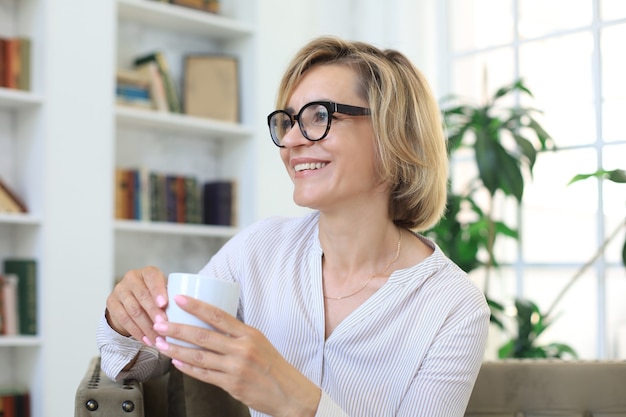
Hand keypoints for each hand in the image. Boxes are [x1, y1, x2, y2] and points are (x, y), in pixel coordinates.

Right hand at [105, 266, 167, 345]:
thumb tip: (187, 310)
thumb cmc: (155, 295)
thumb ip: (172, 296)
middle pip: (142, 296)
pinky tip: (147, 340)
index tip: (164, 304)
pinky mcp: (112, 303)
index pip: (152, 278)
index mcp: (148, 272)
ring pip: (133, 310)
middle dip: (153, 312)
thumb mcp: (164, 291)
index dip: (158, 291)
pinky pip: (124, 320)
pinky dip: (137, 332)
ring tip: (158, 338)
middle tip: (164, 325)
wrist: (131, 298)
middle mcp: (132, 278)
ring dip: (147, 327)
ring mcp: (120, 290)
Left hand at [152, 295, 320, 416]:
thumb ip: (237, 335)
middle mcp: (242, 349)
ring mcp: (235, 368)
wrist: (289, 393)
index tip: (180, 299)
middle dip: (178, 329)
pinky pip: (204, 375)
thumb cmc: (274, 366)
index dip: (197, 306)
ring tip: (161, 343)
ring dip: (176, 349)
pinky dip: (188, 368)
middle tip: (160, 324)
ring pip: (199, 356)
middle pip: (203, 336)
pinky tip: (176, 363)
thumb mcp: (259, 342)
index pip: (219, 315)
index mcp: (249, 334)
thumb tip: (211, 325)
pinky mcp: (231, 385)